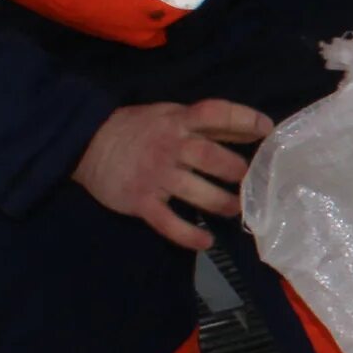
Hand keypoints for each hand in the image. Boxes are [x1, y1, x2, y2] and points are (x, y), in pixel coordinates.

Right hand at [72, 100, 272, 250]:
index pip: (215, 112)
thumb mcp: (171, 115)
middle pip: (210, 156)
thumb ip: (209, 124)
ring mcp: (155, 175)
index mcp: (178, 121)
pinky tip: (206, 240)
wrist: (86, 145)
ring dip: (222, 203)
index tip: (266, 130)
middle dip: (235, 170)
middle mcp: (170, 147)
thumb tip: (253, 130)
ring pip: (196, 191)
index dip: (244, 118)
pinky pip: (169, 222)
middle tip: (250, 181)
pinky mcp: (141, 201)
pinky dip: (189, 235)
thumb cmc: (138, 129)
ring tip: (235, 209)